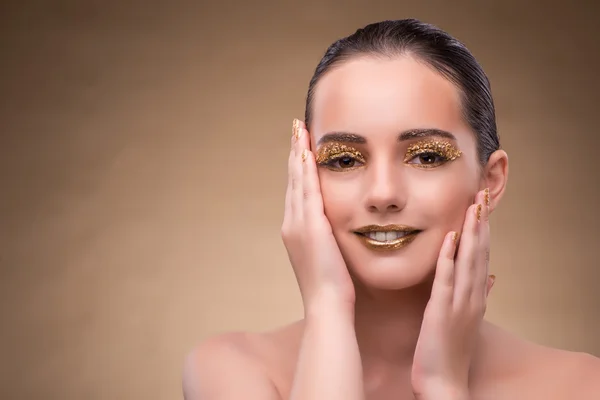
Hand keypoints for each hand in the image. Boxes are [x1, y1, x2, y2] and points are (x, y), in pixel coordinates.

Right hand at [281, 119, 354, 313]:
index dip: (298, 167)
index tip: (301, 147)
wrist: (327, 304)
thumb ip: (325, 239)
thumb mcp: (326, 256)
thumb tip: (331, 230)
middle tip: (297, 128)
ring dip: (299, 153)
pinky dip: (306, 169)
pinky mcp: (310, 225)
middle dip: (295, 152)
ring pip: (297, 180)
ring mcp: (298, 224)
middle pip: (293, 179)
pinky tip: (309, 151)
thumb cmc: (331, 286)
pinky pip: (308, 190)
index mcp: (295, 230)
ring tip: (300, 130)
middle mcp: (291, 223)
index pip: (297, 190)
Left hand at [411, 189, 493, 399]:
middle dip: (481, 222)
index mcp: (476, 296)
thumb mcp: (467, 319)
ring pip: (468, 261)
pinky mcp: (441, 311)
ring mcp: (459, 303)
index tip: (482, 204)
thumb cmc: (450, 350)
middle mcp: (472, 296)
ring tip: (473, 205)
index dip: (483, 229)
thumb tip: (491, 277)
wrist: (444, 382)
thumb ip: (479, 295)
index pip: (482, 255)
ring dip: (471, 232)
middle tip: (481, 192)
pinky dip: (449, 258)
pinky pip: (446, 280)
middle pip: (480, 252)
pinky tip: (451, 239)